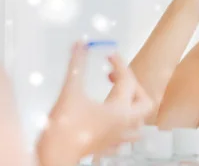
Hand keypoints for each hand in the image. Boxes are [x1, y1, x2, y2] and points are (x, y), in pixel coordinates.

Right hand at [37, 41, 151, 165]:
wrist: (54, 158)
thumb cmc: (63, 129)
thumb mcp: (70, 91)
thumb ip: (77, 65)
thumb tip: (80, 45)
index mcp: (121, 110)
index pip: (127, 80)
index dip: (119, 63)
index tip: (109, 55)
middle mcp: (124, 125)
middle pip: (144, 103)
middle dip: (133, 86)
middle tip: (115, 77)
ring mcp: (117, 139)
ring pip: (137, 122)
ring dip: (131, 106)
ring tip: (115, 95)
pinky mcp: (106, 148)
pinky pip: (123, 137)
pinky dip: (121, 125)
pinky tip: (109, 119)